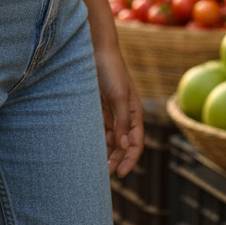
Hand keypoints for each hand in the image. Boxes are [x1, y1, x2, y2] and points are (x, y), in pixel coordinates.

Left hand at [94, 45, 143, 178]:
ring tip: (96, 165)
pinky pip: (100, 129)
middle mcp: (124, 116)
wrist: (96, 50)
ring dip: (106, 152)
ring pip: (111, 139)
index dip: (130, 159)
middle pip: (123, 145)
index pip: (136, 143)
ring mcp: (111, 112)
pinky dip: (97, 140)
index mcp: (135, 114)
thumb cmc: (112, 71)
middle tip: (105, 174)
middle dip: (117, 159)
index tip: (121, 173)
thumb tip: (124, 146)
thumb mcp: (119, 96)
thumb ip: (122, 122)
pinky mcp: (99, 108)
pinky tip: (89, 148)